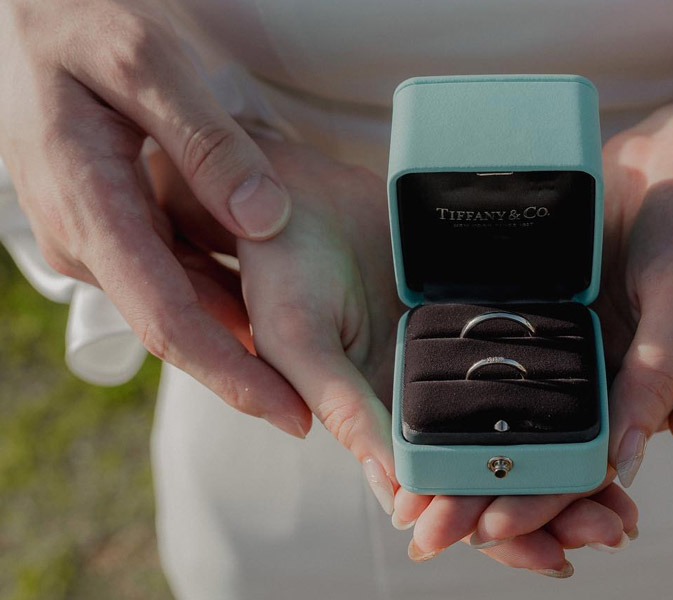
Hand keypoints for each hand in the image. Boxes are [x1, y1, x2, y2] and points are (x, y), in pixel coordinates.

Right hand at [0, 0, 307, 434]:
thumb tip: (265, 220)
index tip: (287, 411)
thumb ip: (206, 141)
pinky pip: (168, 273)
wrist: (27, 18)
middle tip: (312, 403)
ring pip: (174, 302)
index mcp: (88, 203)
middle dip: (242, 370)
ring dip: (235, 336)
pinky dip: (218, 292)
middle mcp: (84, 236)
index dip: (230, 373)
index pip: (165, 316)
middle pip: (174, 324)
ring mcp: (93, 236)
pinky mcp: (108, 227)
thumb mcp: (145, 64)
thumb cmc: (78, 27)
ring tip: (303, 365)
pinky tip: (265, 306)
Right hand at [165, 138, 638, 576]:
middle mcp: (424, 401)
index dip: (499, 534)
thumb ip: (343, 405)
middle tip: (616, 528)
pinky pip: (531, 358)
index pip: (446, 498)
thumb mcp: (300, 337)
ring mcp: (455, 357)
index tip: (555, 556)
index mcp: (380, 423)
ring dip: (572, 463)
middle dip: (556, 509)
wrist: (297, 191)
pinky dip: (569, 390)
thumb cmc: (280, 267)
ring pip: (523, 427)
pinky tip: (611, 407)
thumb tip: (396, 491)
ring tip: (626, 494)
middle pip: (499, 473)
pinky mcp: (479, 310)